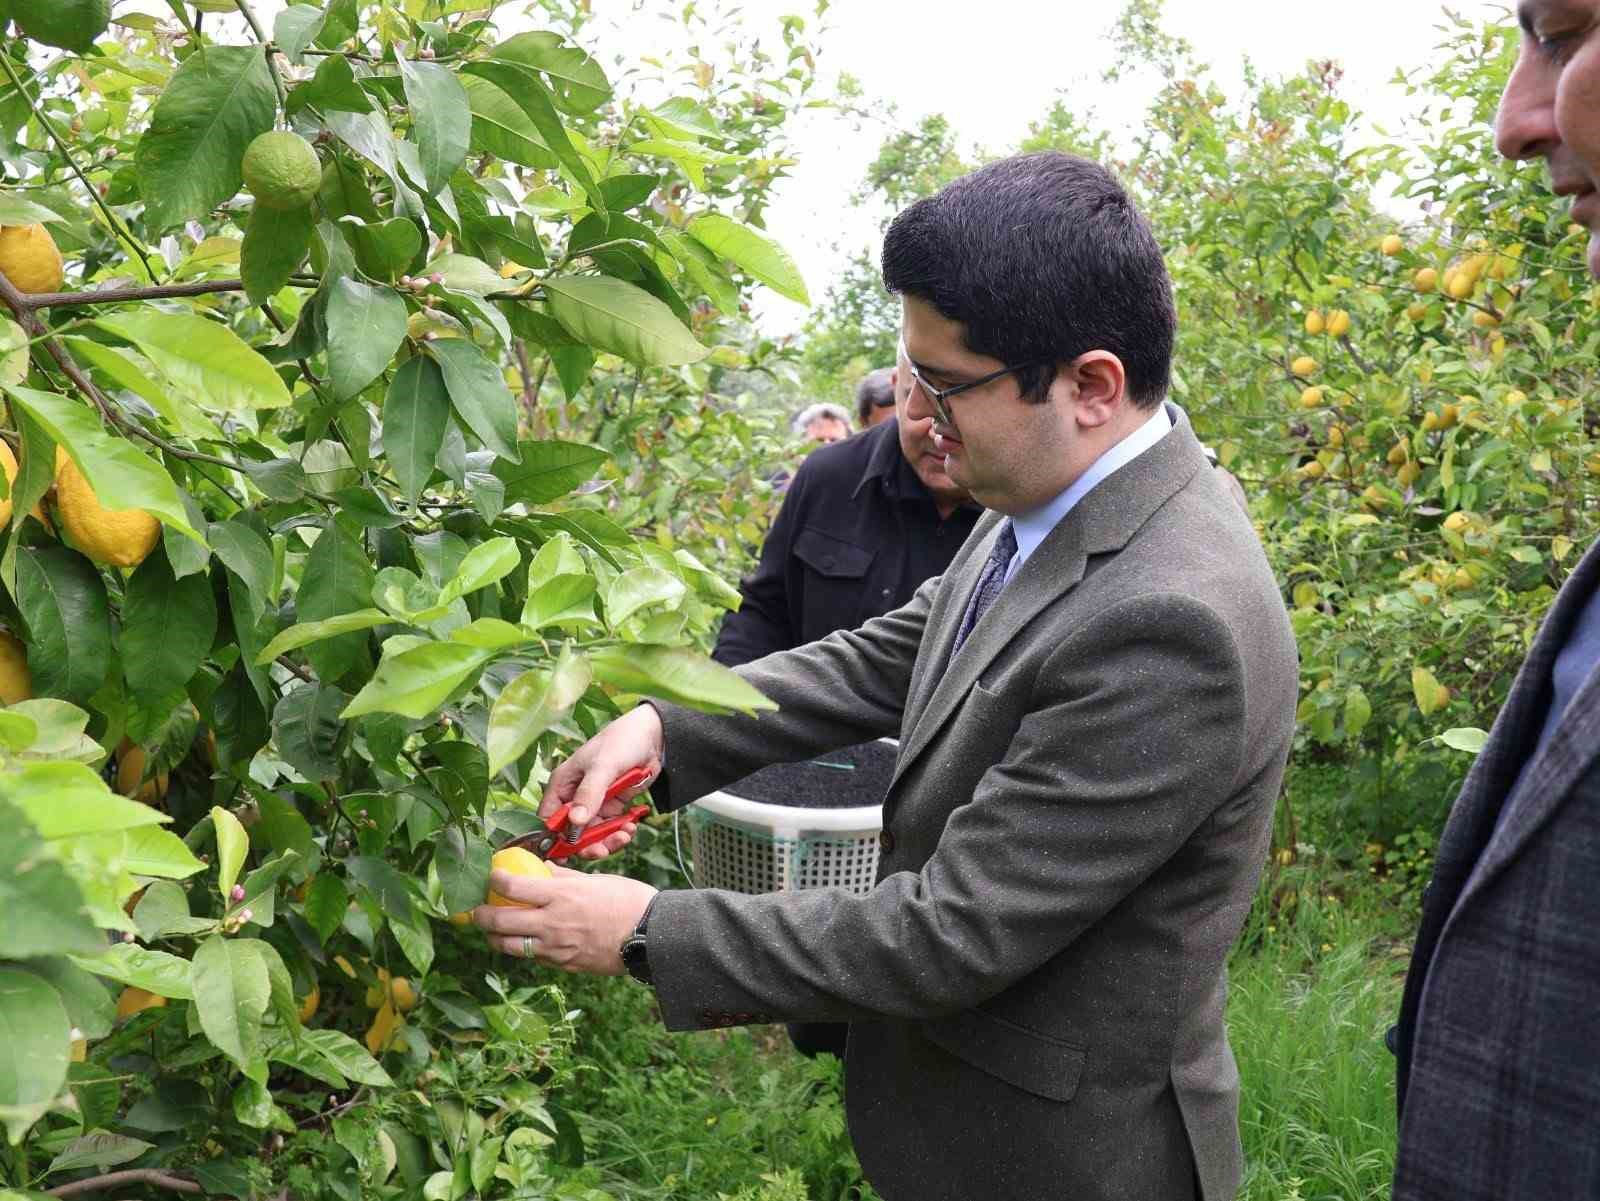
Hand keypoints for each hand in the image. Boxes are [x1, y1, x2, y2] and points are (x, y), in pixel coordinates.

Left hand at [472, 863, 655, 975]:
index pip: (512, 887)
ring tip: (492, 930)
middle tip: (476, 909)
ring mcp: (556, 948)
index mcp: (561, 896)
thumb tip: (538, 868)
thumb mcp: (594, 880)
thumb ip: (562, 877)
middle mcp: (552, 923)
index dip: (494, 880)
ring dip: (494, 938)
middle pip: (499, 922)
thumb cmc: (627, 901)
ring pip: (509, 947)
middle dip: (480, 915)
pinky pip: (533, 958)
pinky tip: (524, 942)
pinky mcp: (563, 965)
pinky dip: (522, 950)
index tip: (491, 875)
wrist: (650, 936)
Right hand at [540, 704, 663, 860]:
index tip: (569, 851)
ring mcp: (594, 803)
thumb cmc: (621, 742)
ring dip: (608, 840)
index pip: (550, 817)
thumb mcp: (603, 766)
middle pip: (572, 832)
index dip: (556, 837)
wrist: (653, 737)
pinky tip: (631, 827)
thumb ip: (589, 794)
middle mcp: (575, 796)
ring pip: (593, 834)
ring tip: (625, 834)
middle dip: (587, 844)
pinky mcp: (612, 806)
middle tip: (603, 850)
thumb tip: (575, 822)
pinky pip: (611, 828)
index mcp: (563, 783)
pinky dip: (620, 832)